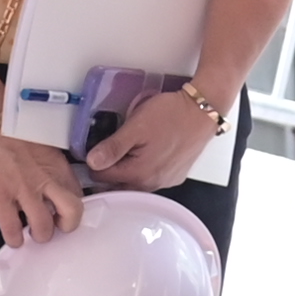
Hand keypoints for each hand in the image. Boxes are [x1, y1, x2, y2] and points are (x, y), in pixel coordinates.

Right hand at [0, 128, 88, 247]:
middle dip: (66, 226)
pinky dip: (14, 239)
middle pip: (72, 214)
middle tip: (57, 226)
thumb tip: (53, 181)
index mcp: (58, 165)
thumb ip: (51, 164)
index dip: (74, 207)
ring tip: (34, 232)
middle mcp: (45, 180)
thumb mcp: (43, 143)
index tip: (67, 211)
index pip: (79, 194)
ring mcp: (23, 191)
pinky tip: (14, 239)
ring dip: (40, 235)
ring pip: (43, 228)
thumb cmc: (11, 126)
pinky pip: (12, 230)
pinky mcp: (0, 199)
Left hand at [84, 80, 223, 194]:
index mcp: (138, 174)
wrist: (203, 111)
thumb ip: (113, 147)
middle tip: (110, 148)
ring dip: (127, 170)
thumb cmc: (172, 115)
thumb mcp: (136, 126)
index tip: (94, 150)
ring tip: (129, 148)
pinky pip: (151, 179)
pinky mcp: (175, 176)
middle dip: (109, 170)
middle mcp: (152, 184)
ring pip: (134, 183)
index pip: (101, 178)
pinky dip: (144, 169)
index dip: (93, 163)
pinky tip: (147, 152)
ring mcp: (165, 182)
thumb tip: (92, 162)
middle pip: (117, 185)